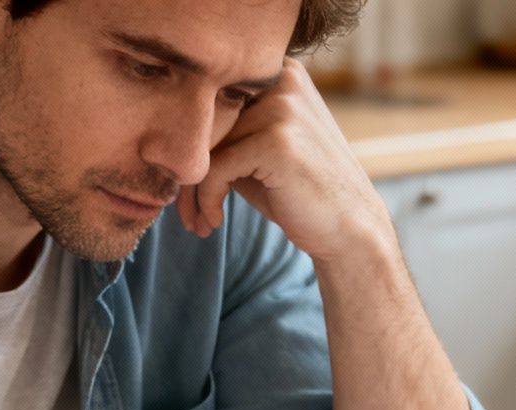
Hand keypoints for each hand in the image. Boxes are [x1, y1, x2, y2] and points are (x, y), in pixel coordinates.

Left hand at [178, 57, 394, 267]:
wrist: (349, 229)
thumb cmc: (299, 192)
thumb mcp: (258, 150)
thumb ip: (224, 131)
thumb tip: (166, 136)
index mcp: (280, 73)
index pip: (211, 99)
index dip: (191, 143)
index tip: (184, 186)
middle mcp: (282, 81)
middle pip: (204, 119)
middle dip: (186, 169)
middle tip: (184, 210)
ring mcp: (281, 108)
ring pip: (204, 145)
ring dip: (192, 191)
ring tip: (197, 221)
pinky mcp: (276, 141)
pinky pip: (215, 168)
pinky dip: (206, 200)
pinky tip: (213, 221)